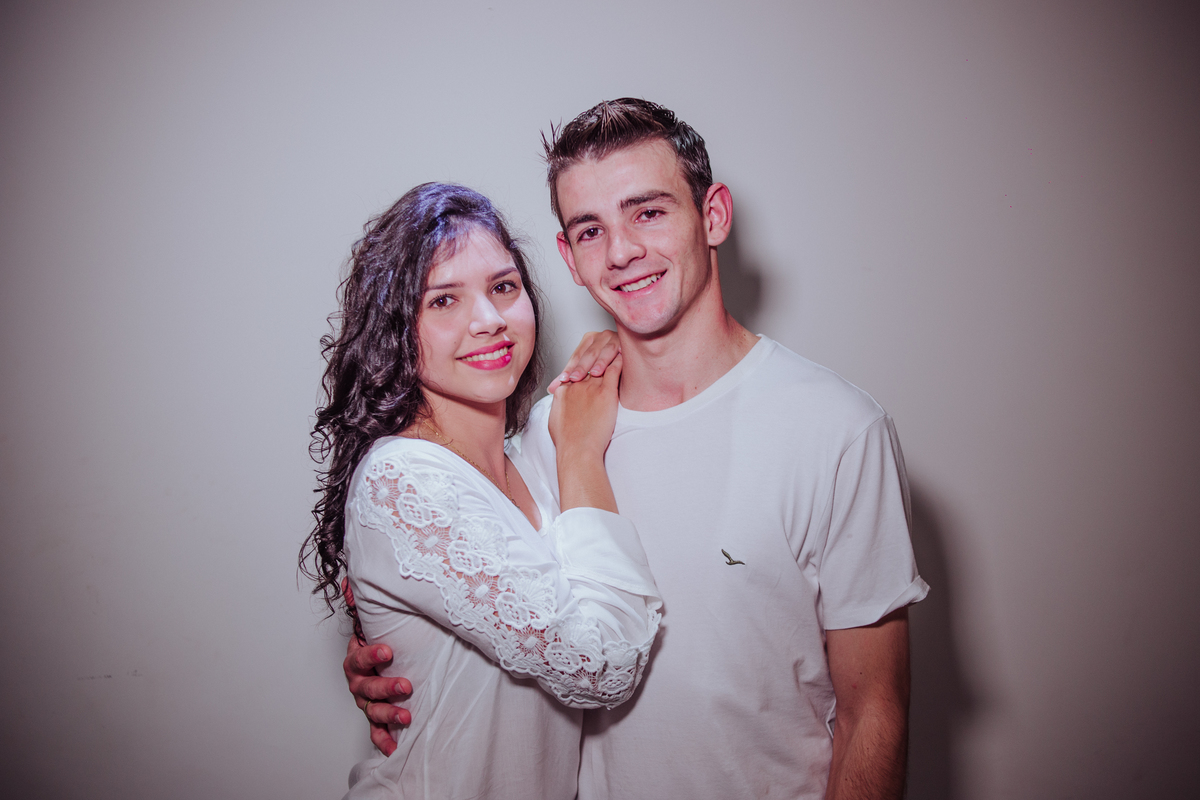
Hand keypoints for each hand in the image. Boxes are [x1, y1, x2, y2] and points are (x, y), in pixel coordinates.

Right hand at [342, 579, 411, 756]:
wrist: (387, 656)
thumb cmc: (385, 638)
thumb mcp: (377, 620)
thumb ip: (366, 603)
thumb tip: (351, 581)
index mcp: (356, 657)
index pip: (358, 657)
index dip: (370, 654)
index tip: (388, 651)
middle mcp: (358, 680)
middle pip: (365, 687)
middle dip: (385, 687)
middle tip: (406, 685)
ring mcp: (366, 700)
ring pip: (372, 710)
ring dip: (388, 714)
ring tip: (406, 717)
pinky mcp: (376, 716)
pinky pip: (375, 731)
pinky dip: (383, 740)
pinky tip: (393, 747)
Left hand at [547, 330, 619, 392]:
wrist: (633, 365)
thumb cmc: (608, 372)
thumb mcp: (588, 375)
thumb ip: (570, 379)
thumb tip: (550, 389)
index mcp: (588, 342)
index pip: (576, 356)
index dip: (569, 369)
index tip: (563, 381)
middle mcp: (600, 337)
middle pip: (587, 353)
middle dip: (581, 367)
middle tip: (574, 379)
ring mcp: (612, 337)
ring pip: (602, 351)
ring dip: (598, 363)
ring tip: (593, 374)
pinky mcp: (624, 341)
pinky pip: (618, 349)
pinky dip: (613, 358)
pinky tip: (608, 369)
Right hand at [549, 352, 622, 457]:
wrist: (577, 449)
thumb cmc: (567, 441)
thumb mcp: (555, 421)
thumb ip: (558, 408)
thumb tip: (559, 406)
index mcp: (563, 392)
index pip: (574, 373)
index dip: (582, 367)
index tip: (589, 365)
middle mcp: (575, 385)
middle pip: (586, 365)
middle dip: (595, 357)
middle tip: (603, 351)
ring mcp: (590, 387)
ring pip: (600, 363)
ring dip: (607, 354)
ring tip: (615, 346)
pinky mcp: (605, 392)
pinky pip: (613, 370)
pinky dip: (619, 361)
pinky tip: (624, 354)